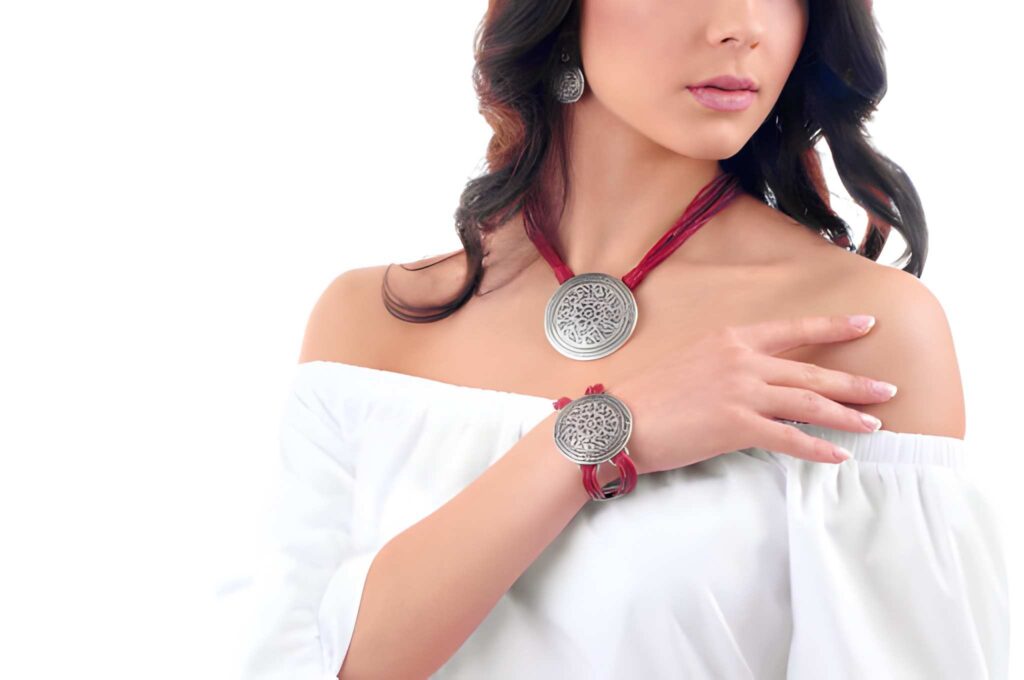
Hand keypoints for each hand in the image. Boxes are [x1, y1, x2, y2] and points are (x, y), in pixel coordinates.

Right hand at [614, 314, 895, 473]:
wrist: (618, 420)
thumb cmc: (647, 395)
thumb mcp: (690, 362)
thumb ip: (726, 364)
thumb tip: (754, 379)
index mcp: (730, 339)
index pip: (793, 331)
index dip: (833, 327)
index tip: (866, 324)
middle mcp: (741, 359)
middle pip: (811, 371)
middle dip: (854, 381)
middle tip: (887, 388)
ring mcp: (741, 391)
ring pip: (808, 403)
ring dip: (846, 415)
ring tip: (874, 424)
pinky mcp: (736, 425)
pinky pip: (789, 438)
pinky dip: (817, 449)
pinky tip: (838, 456)